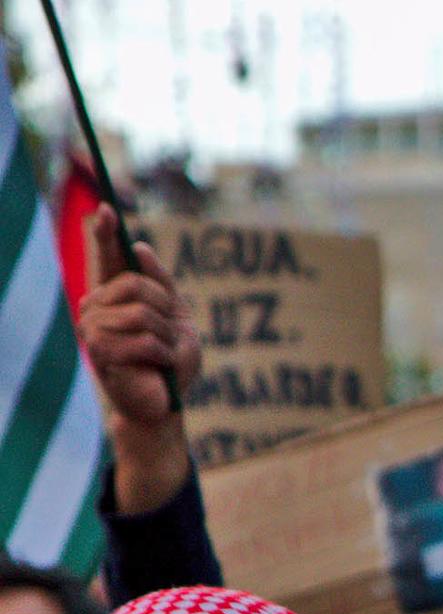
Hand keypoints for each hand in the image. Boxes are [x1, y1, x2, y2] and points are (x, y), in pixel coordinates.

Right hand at [76, 204, 196, 512]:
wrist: (164, 403)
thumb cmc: (169, 362)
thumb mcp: (176, 318)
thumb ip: (160, 285)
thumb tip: (140, 250)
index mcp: (114, 297)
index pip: (107, 260)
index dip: (105, 235)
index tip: (106, 209)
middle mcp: (96, 308)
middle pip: (136, 285)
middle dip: (165, 310)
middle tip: (168, 335)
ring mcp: (94, 329)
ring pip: (142, 312)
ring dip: (166, 336)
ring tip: (162, 354)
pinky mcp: (101, 351)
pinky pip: (144, 338)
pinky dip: (163, 353)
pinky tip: (158, 366)